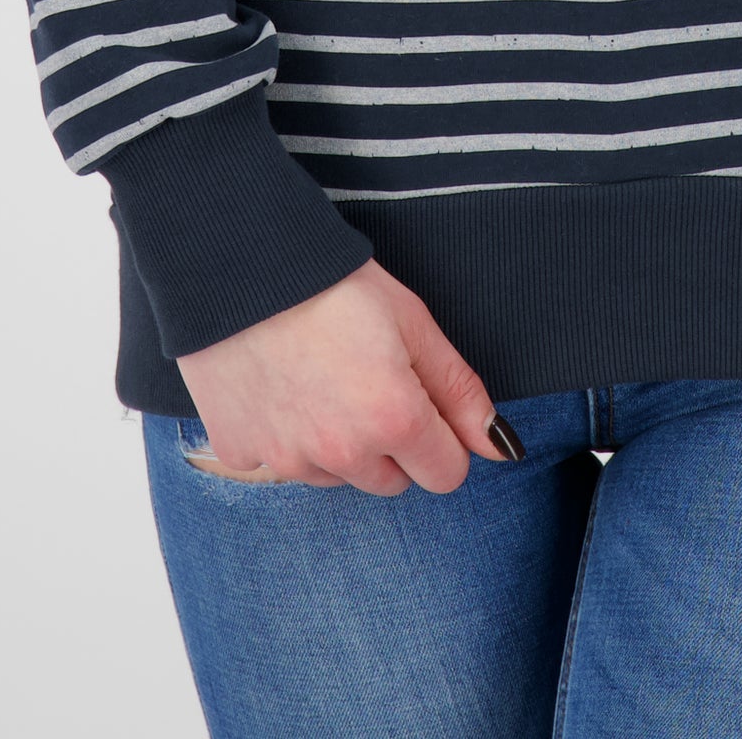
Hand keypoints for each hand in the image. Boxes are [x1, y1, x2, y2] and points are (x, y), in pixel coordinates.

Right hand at [175, 258, 516, 497]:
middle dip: (389, 443)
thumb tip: (501, 447)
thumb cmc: (332, 281)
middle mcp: (341, 453)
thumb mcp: (413, 321)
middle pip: (391, 480)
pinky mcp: (240, 452)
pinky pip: (278, 462)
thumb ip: (460, 391)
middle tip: (364, 377)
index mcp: (393, 418)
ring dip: (336, 442)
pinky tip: (276, 382)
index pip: (446, 474)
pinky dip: (282, 433)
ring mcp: (286, 458)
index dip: (440, 435)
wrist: (239, 259)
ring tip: (317, 374)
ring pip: (335, 476)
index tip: (419, 398)